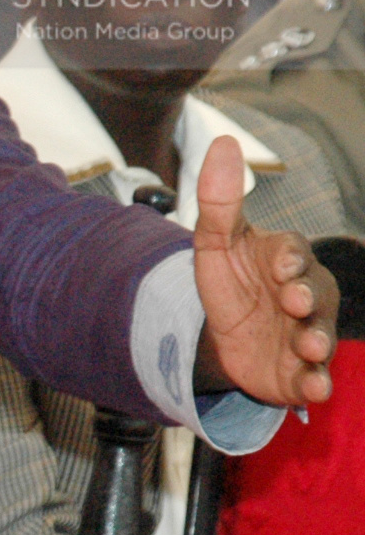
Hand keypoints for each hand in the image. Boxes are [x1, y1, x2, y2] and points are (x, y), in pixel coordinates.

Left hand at [194, 134, 337, 405]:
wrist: (223, 337)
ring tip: (308, 348)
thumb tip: (222, 143)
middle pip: (314, 294)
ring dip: (316, 342)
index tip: (279, 265)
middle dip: (306, 297)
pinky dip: (314, 384)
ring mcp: (306, 333)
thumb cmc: (230, 282)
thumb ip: (219, 201)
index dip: (287, 259)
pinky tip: (314, 391)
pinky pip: (313, 378)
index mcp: (284, 259)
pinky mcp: (300, 370)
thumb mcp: (214, 243)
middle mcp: (305, 295)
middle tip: (293, 301)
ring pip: (319, 336)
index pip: (291, 253)